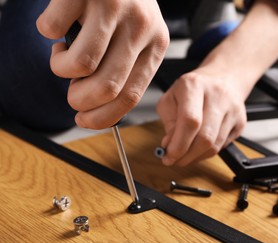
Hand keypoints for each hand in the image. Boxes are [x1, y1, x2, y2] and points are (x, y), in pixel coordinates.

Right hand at [36, 0, 168, 128]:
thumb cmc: (122, 5)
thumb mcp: (137, 36)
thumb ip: (125, 67)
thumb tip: (98, 106)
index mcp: (155, 44)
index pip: (131, 96)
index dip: (103, 117)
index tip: (83, 121)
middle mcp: (140, 26)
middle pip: (107, 87)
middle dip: (81, 101)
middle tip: (71, 94)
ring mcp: (114, 7)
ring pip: (80, 64)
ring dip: (61, 70)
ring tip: (63, 55)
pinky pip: (53, 29)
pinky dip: (47, 32)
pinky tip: (59, 24)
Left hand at [156, 69, 246, 165]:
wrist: (222, 78)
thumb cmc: (193, 89)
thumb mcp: (171, 98)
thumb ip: (168, 122)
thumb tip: (170, 145)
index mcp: (194, 85)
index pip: (190, 121)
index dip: (178, 145)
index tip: (168, 157)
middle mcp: (217, 95)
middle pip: (205, 137)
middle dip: (186, 156)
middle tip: (174, 160)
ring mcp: (232, 109)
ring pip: (214, 146)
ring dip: (195, 157)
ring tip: (183, 156)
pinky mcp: (240, 122)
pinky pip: (222, 146)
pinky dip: (206, 153)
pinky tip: (197, 149)